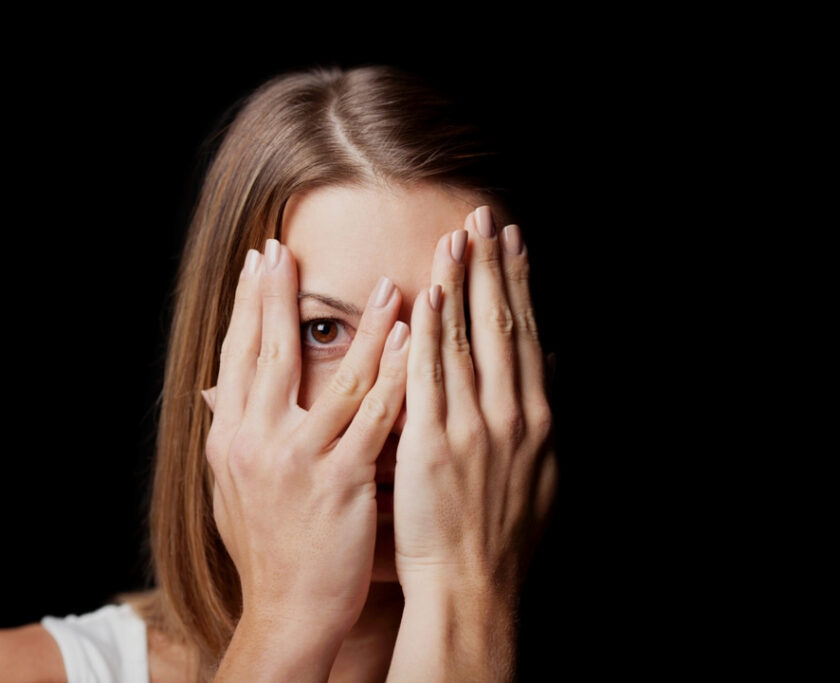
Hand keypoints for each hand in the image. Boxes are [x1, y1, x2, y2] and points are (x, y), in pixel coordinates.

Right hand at [204, 238, 410, 635]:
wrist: (285, 610)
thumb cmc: (263, 550)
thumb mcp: (228, 490)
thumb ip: (229, 435)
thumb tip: (217, 394)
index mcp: (229, 439)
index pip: (236, 355)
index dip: (247, 304)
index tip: (258, 261)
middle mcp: (256, 441)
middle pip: (269, 352)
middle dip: (279, 294)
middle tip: (290, 247)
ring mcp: (299, 460)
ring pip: (334, 378)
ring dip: (363, 327)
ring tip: (384, 285)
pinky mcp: (341, 481)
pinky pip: (375, 417)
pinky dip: (395, 374)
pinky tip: (412, 343)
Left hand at [393, 207, 556, 601]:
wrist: (473, 587)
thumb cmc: (500, 536)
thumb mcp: (541, 475)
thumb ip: (538, 421)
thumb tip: (549, 373)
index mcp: (536, 418)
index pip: (527, 334)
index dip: (519, 284)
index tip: (512, 242)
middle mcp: (512, 414)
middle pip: (503, 324)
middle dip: (493, 266)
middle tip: (484, 217)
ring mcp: (475, 428)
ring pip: (469, 340)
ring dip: (462, 284)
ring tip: (457, 237)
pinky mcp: (434, 445)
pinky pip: (431, 377)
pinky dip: (429, 333)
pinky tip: (424, 295)